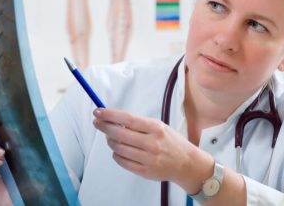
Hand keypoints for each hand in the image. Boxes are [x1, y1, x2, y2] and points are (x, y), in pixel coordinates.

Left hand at [92, 108, 213, 193]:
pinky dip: (116, 154)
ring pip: (118, 148)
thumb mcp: (160, 127)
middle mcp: (152, 143)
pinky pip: (122, 162)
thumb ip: (139, 124)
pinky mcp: (145, 171)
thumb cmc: (171, 142)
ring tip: (110, 138)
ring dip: (110, 141)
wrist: (186, 163)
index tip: (98, 111)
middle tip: (97, 122)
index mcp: (156, 128)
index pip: (127, 119)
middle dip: (104, 127)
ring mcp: (148, 159)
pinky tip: (118, 150)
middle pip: (120, 134)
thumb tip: (113, 120)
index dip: (110, 115)